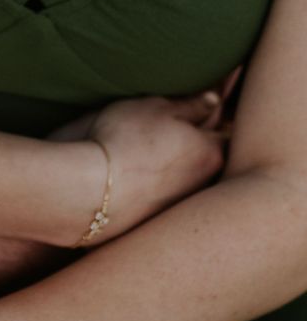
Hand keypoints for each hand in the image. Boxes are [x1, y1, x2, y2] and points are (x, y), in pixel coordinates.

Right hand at [49, 73, 240, 246]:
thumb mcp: (156, 107)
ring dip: (179, 168)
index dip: (221, 119)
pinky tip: (139, 177)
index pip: (229, 132)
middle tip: (179, 131)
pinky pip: (166, 196)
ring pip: (188, 180)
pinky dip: (160, 186)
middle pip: (212, 159)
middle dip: (203, 146)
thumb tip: (214, 100)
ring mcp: (180, 204)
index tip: (214, 108)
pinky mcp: (157, 220)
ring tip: (155, 154)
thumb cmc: (124, 140)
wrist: (90, 193)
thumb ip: (190, 104)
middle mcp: (204, 182)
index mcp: (211, 150)